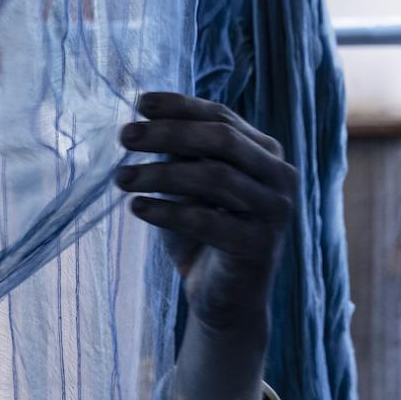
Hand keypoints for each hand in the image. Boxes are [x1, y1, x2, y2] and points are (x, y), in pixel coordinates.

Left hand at [115, 92, 296, 340]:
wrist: (226, 297)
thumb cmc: (203, 234)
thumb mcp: (189, 188)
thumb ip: (180, 156)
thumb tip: (142, 124)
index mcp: (265, 153)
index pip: (221, 117)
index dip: (180, 107)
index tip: (139, 102)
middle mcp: (279, 176)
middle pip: (221, 140)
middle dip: (168, 134)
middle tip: (123, 136)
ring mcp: (274, 211)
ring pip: (215, 178)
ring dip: (160, 173)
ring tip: (121, 178)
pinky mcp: (259, 246)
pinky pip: (208, 221)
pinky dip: (167, 211)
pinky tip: (137, 207)